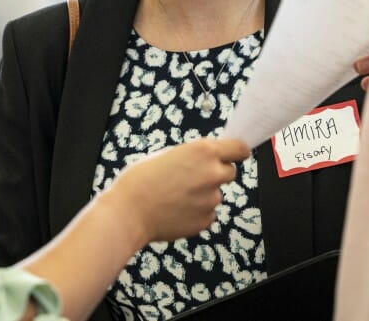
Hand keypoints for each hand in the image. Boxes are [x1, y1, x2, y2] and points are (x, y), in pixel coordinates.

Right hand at [107, 138, 249, 243]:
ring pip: (215, 194)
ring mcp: (211, 199)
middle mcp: (213, 173)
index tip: (235, 154)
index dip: (236, 151)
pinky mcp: (206, 219)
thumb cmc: (140, 179)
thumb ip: (193, 156)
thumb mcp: (168, 154)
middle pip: (230, 172)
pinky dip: (196, 212)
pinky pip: (207, 212)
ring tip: (174, 197)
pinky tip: (175, 210)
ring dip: (202, 194)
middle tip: (193, 177)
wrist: (128, 212)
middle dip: (216, 173)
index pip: (239, 148)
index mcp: (204, 151)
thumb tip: (207, 159)